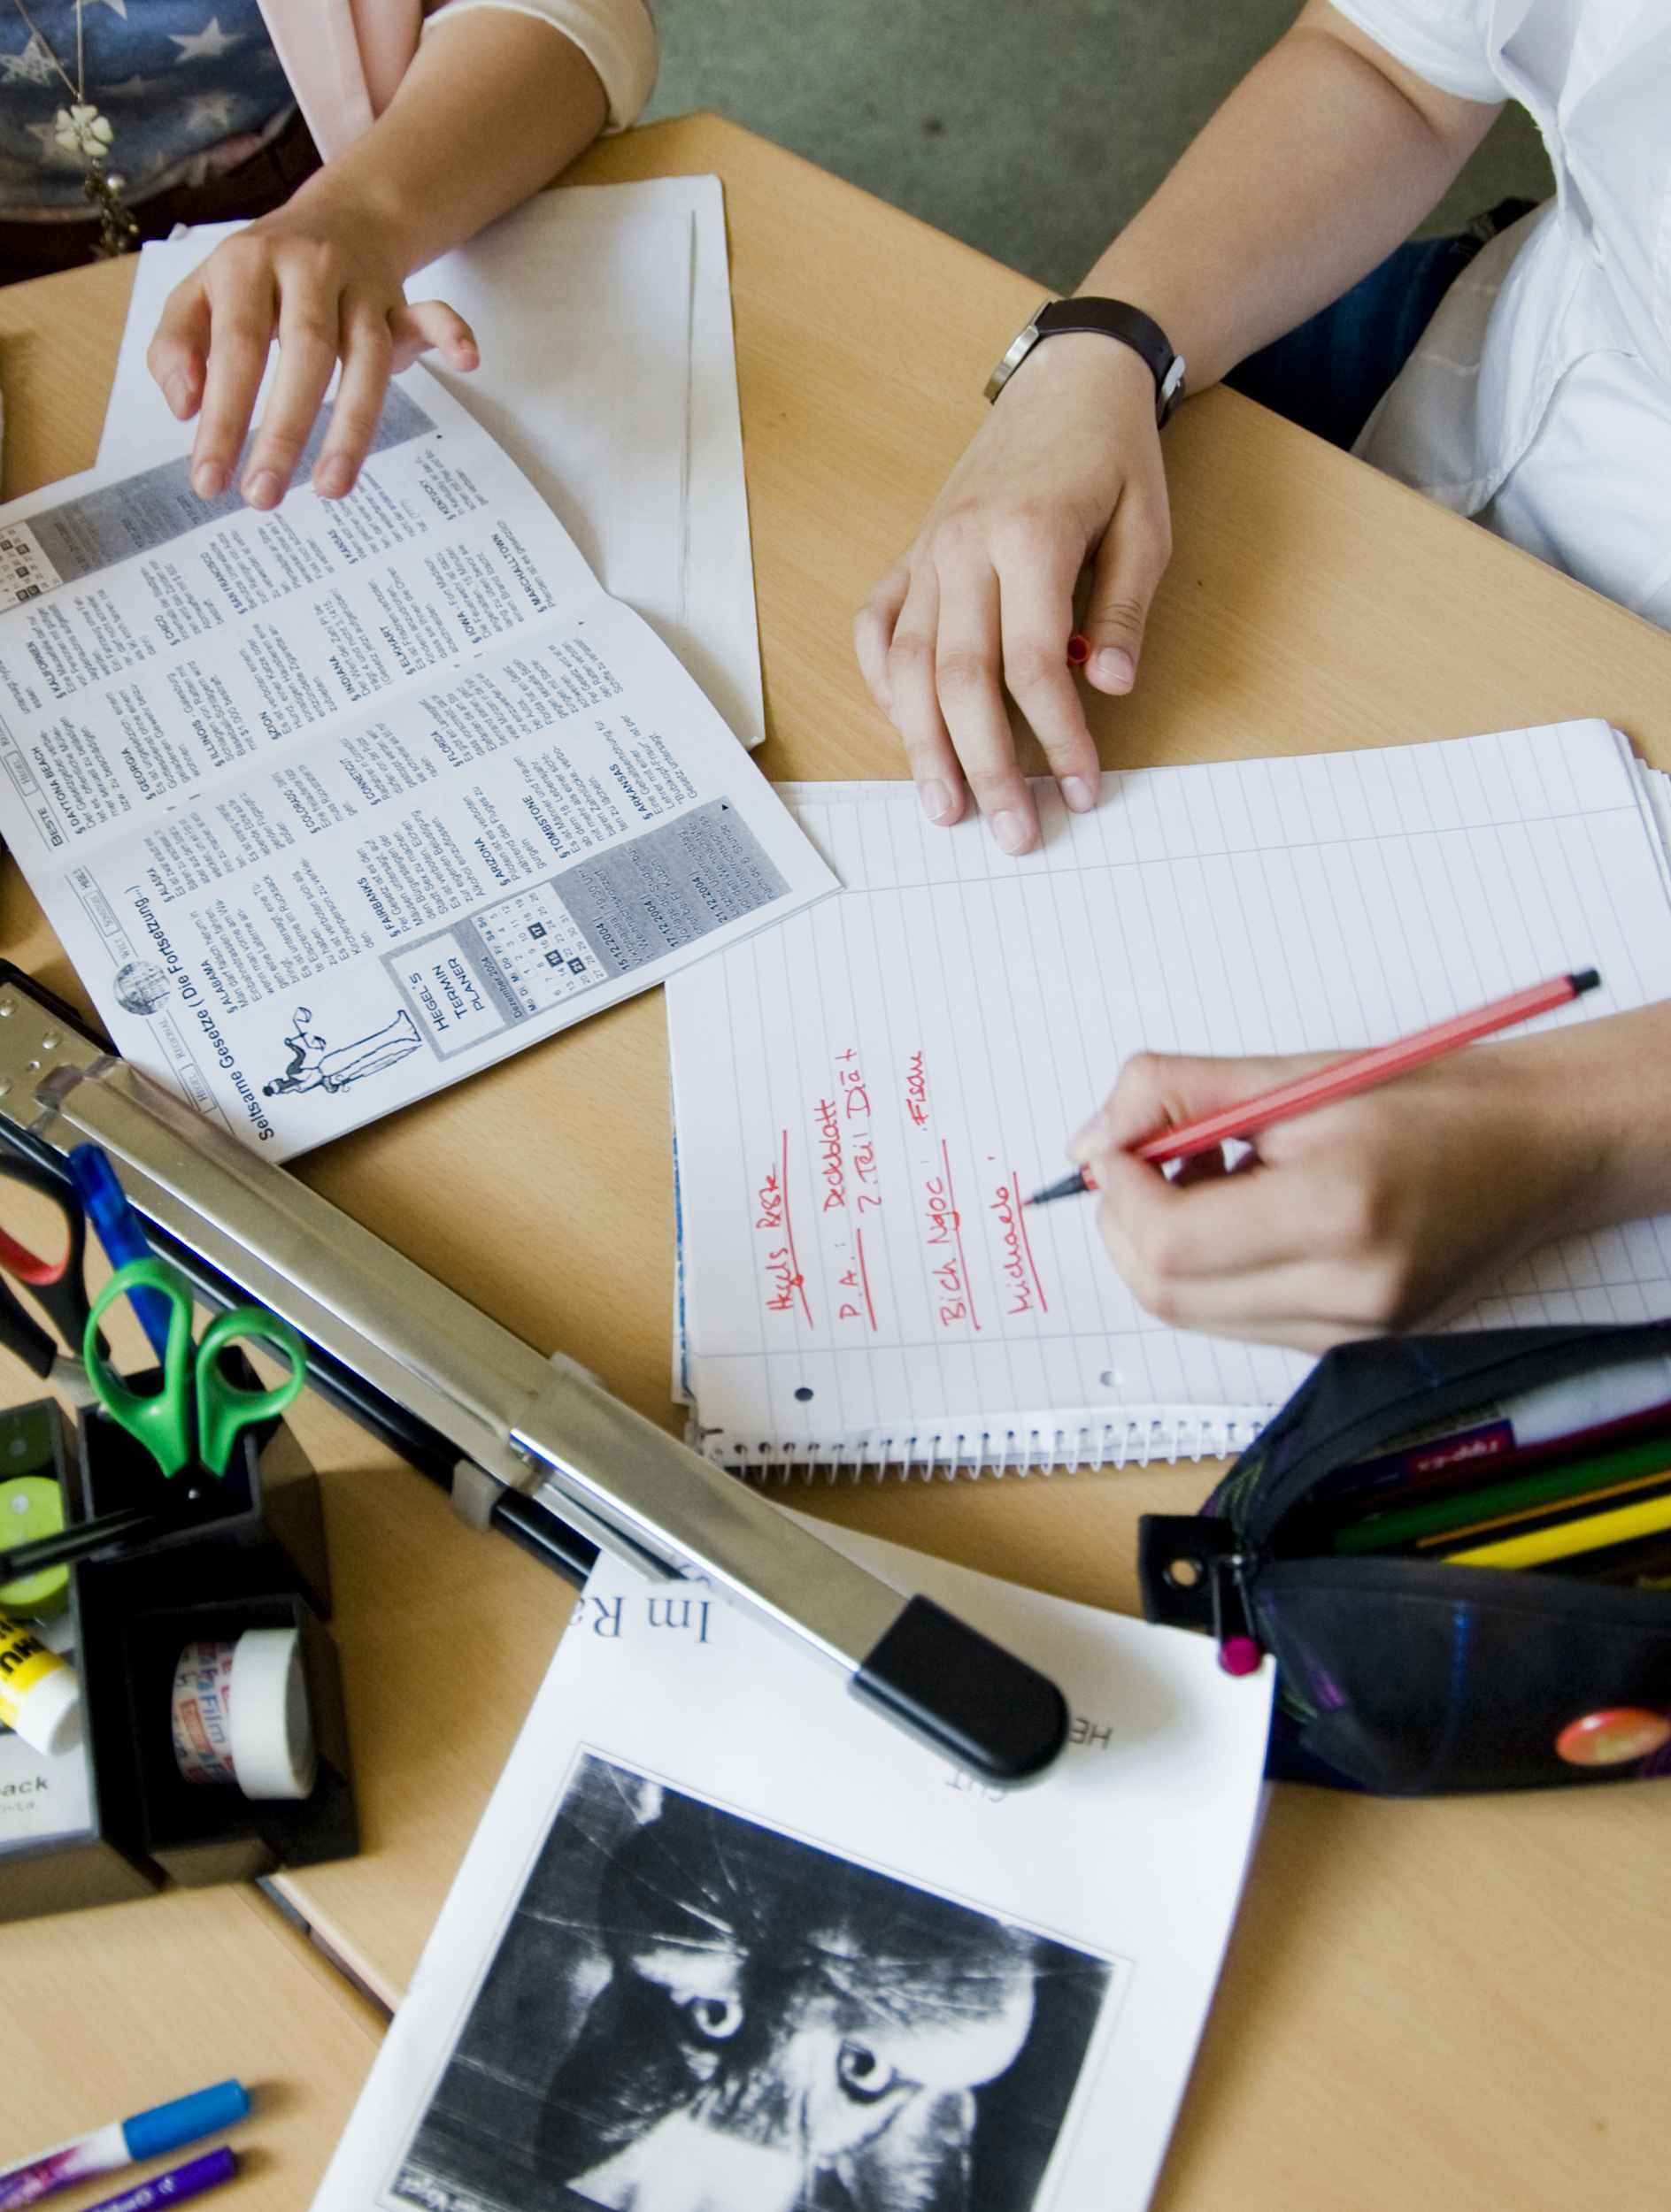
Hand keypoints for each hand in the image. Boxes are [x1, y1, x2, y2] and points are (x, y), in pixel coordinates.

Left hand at [147, 197, 479, 509]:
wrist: (337, 215)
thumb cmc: (259, 276)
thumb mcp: (198, 295)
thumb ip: (177, 346)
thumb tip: (185, 407)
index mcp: (247, 266)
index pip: (235, 348)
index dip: (222, 417)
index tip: (211, 479)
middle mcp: (307, 269)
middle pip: (304, 353)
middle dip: (283, 430)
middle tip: (263, 495)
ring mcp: (360, 286)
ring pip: (365, 356)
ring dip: (353, 425)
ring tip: (332, 488)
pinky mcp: (401, 301)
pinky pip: (431, 312)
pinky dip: (451, 331)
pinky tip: (466, 359)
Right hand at [853, 332, 1171, 855]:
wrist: (1069, 380)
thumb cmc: (1112, 456)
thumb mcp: (1146, 527)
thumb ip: (1124, 611)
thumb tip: (1110, 689)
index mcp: (1027, 537)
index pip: (1035, 666)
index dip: (1058, 738)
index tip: (1082, 789)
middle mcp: (962, 548)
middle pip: (959, 680)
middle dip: (983, 766)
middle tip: (1009, 831)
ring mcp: (926, 552)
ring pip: (904, 665)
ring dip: (920, 746)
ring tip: (943, 808)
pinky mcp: (909, 553)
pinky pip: (875, 627)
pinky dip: (880, 684)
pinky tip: (903, 731)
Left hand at [1067, 1038, 1607, 1351]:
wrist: (1540, 1145)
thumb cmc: (1431, 1098)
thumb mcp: (1295, 1077)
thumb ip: (1175, 1095)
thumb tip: (1087, 1143)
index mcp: (1337, 1213)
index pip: (1169, 1242)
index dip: (1119, 1194)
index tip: (1123, 1147)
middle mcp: (1349, 1291)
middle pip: (1166, 1293)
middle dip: (1127, 1224)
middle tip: (1149, 1160)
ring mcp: (1354, 1330)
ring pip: (1195, 1313)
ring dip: (1167, 1247)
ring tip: (1213, 1177)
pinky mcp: (1356, 1344)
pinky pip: (1240, 1320)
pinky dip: (1214, 1270)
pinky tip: (1248, 1214)